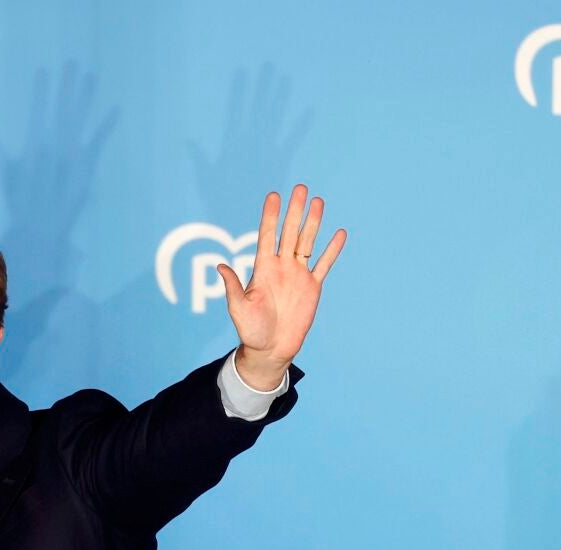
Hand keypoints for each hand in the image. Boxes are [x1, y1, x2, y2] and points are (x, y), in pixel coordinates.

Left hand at [219, 185, 345, 389]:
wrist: (270, 349)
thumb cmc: (251, 330)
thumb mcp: (239, 308)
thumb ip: (233, 287)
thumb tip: (221, 266)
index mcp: (263, 268)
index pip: (268, 235)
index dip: (271, 216)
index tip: (274, 195)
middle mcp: (281, 267)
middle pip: (289, 233)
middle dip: (295, 211)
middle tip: (301, 188)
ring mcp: (298, 275)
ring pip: (307, 243)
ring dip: (313, 223)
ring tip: (318, 201)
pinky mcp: (312, 287)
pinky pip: (324, 264)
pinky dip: (332, 250)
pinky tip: (339, 233)